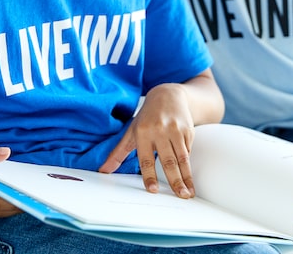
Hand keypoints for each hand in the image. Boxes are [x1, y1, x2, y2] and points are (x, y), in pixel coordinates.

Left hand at [98, 83, 195, 198]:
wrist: (168, 95)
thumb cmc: (147, 117)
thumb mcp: (131, 132)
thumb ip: (118, 153)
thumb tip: (103, 171)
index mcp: (143, 132)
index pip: (146, 159)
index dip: (149, 175)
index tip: (153, 190)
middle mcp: (160, 131)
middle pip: (168, 160)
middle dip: (175, 180)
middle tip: (181, 196)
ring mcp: (176, 130)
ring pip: (181, 158)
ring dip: (186, 177)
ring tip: (188, 193)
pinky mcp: (188, 130)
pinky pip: (188, 151)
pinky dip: (188, 165)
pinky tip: (189, 177)